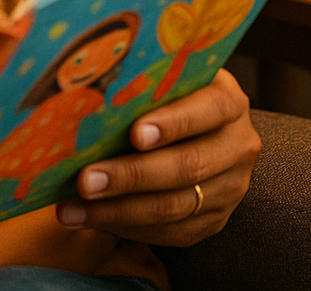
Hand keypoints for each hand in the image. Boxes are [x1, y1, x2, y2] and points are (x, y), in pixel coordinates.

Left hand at [55, 69, 259, 245]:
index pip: (210, 109)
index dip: (174, 123)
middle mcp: (237, 146)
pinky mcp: (214, 219)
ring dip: (117, 211)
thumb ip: (143, 84)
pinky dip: (126, 227)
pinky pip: (170, 232)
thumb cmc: (169, 95)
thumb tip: (87, 96)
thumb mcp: (165, 79)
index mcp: (229, 101)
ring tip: (73, 209)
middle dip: (131, 176)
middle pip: (188, 166)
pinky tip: (90, 219)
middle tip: (86, 181)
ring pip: (174, 207)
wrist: (197, 129)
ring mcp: (230, 187)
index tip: (135, 134)